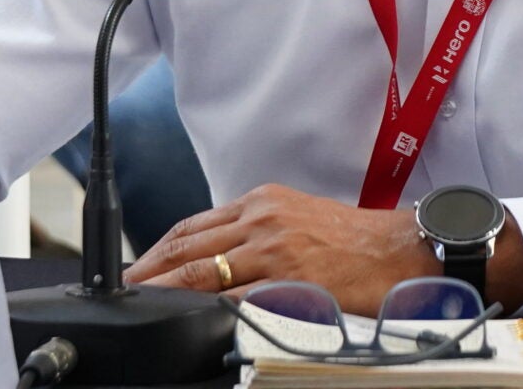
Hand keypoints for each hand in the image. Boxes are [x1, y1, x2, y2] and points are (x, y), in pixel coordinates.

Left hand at [124, 184, 436, 315]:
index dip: (158, 249)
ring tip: (140, 308)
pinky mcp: (287, 279)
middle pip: (187, 246)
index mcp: (262, 201)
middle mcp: (262, 218)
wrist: (400, 249)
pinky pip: (234, 298)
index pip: (193, 224)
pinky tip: (187, 321)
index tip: (136, 268)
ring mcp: (273, 248)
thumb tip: (219, 258)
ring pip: (201, 272)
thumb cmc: (355, 239)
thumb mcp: (298, 217)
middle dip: (148, 271)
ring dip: (164, 292)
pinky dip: (205, 310)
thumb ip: (257, 232)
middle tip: (121, 292)